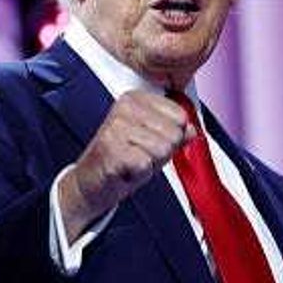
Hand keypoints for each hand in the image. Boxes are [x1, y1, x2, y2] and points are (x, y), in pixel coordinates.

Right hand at [59, 90, 193, 239]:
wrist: (90, 183)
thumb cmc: (121, 160)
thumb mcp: (154, 142)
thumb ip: (174, 133)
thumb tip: (193, 129)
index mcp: (136, 99)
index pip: (180, 116)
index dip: (172, 137)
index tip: (150, 142)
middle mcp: (125, 108)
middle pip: (174, 133)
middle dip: (162, 152)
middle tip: (140, 155)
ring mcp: (116, 127)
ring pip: (163, 149)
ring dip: (151, 163)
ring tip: (132, 162)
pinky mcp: (111, 149)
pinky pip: (147, 164)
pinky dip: (140, 173)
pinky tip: (125, 169)